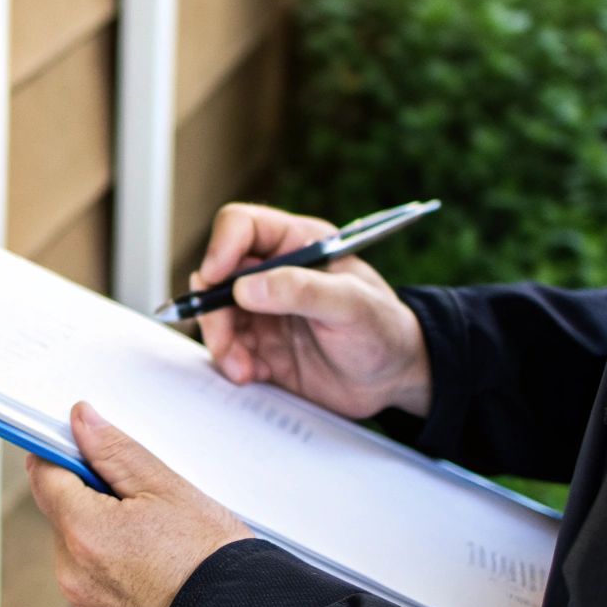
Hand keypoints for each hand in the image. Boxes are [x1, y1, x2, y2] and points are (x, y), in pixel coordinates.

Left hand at [27, 402, 252, 606]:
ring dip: (105, 536)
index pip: (44, 476)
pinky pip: (97, 585)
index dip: (61, 454)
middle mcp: (74, 574)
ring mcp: (88, 606)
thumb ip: (116, 452)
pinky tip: (157, 568)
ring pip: (81, 551)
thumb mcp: (168, 489)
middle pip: (64, 515)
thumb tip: (81, 422)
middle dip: (93, 500)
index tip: (82, 446)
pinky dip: (117, 571)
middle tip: (143, 498)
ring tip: (158, 539)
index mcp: (84, 532)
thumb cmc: (212, 562)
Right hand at [195, 203, 431, 419]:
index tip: (215, 278)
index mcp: (296, 245)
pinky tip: (253, 375)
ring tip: (243, 368)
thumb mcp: (351, 305)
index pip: (242, 227)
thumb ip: (303, 291)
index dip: (221, 247)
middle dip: (212, 308)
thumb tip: (246, 288)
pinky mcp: (260, 345)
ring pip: (215, 314)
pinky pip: (227, 348)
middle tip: (223, 339)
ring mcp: (263, 310)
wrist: (394, 380)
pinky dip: (231, 363)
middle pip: (216, 274)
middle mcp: (273, 273)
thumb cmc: (384, 331)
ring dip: (220, 342)